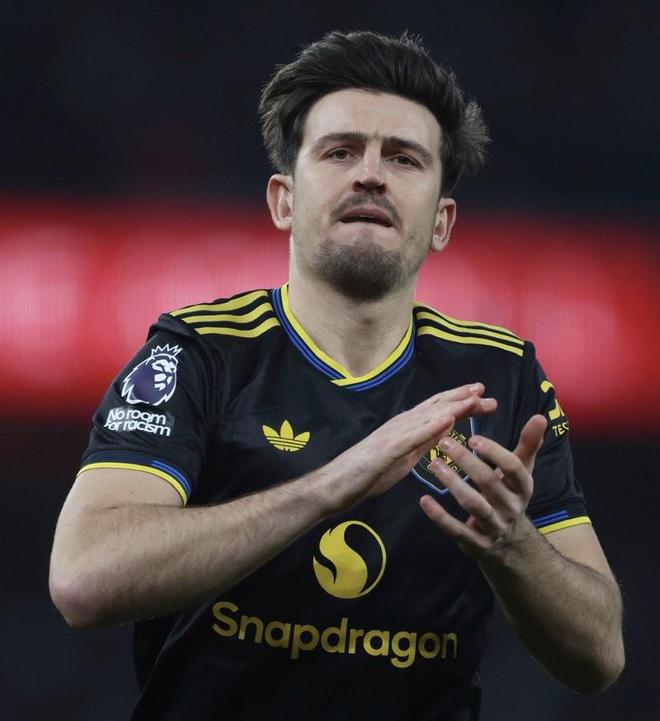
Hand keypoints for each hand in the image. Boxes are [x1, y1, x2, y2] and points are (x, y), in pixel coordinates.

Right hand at [323, 383, 496, 511]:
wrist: (334, 486)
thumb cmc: (365, 474)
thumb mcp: (404, 458)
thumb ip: (423, 442)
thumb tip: (446, 428)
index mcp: (405, 429)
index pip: (437, 411)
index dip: (460, 402)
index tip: (482, 396)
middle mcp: (400, 425)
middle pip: (436, 407)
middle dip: (462, 398)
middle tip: (486, 391)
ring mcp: (392, 435)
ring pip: (427, 416)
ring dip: (453, 405)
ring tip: (474, 398)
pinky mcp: (386, 449)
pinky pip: (412, 437)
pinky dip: (431, 426)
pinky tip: (448, 419)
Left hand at [419, 414, 546, 558]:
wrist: (510, 545)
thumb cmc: (510, 495)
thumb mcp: (522, 472)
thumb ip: (528, 445)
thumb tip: (540, 416)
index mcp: (523, 487)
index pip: (513, 467)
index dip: (494, 452)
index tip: (473, 436)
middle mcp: (511, 507)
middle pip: (489, 483)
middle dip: (466, 462)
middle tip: (444, 442)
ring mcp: (494, 527)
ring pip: (473, 504)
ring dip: (452, 484)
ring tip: (433, 464)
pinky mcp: (476, 544)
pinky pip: (456, 530)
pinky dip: (440, 516)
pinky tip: (424, 500)